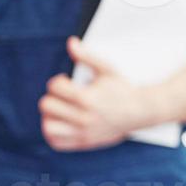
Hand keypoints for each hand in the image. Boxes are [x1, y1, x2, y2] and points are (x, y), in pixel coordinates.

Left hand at [39, 37, 153, 150]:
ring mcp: (83, 132)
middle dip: (53, 97)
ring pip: (48, 126)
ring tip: (61, 110)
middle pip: (47, 106)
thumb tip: (71, 42)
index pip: (54, 87)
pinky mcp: (83, 142)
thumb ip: (87, 56)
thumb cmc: (121, 88)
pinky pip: (56, 142)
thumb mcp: (107, 69)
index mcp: (87, 98)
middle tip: (65, 96)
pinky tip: (62, 123)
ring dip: (50, 116)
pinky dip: (53, 132)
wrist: (139, 112)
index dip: (58, 81)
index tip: (68, 82)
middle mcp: (83, 118)